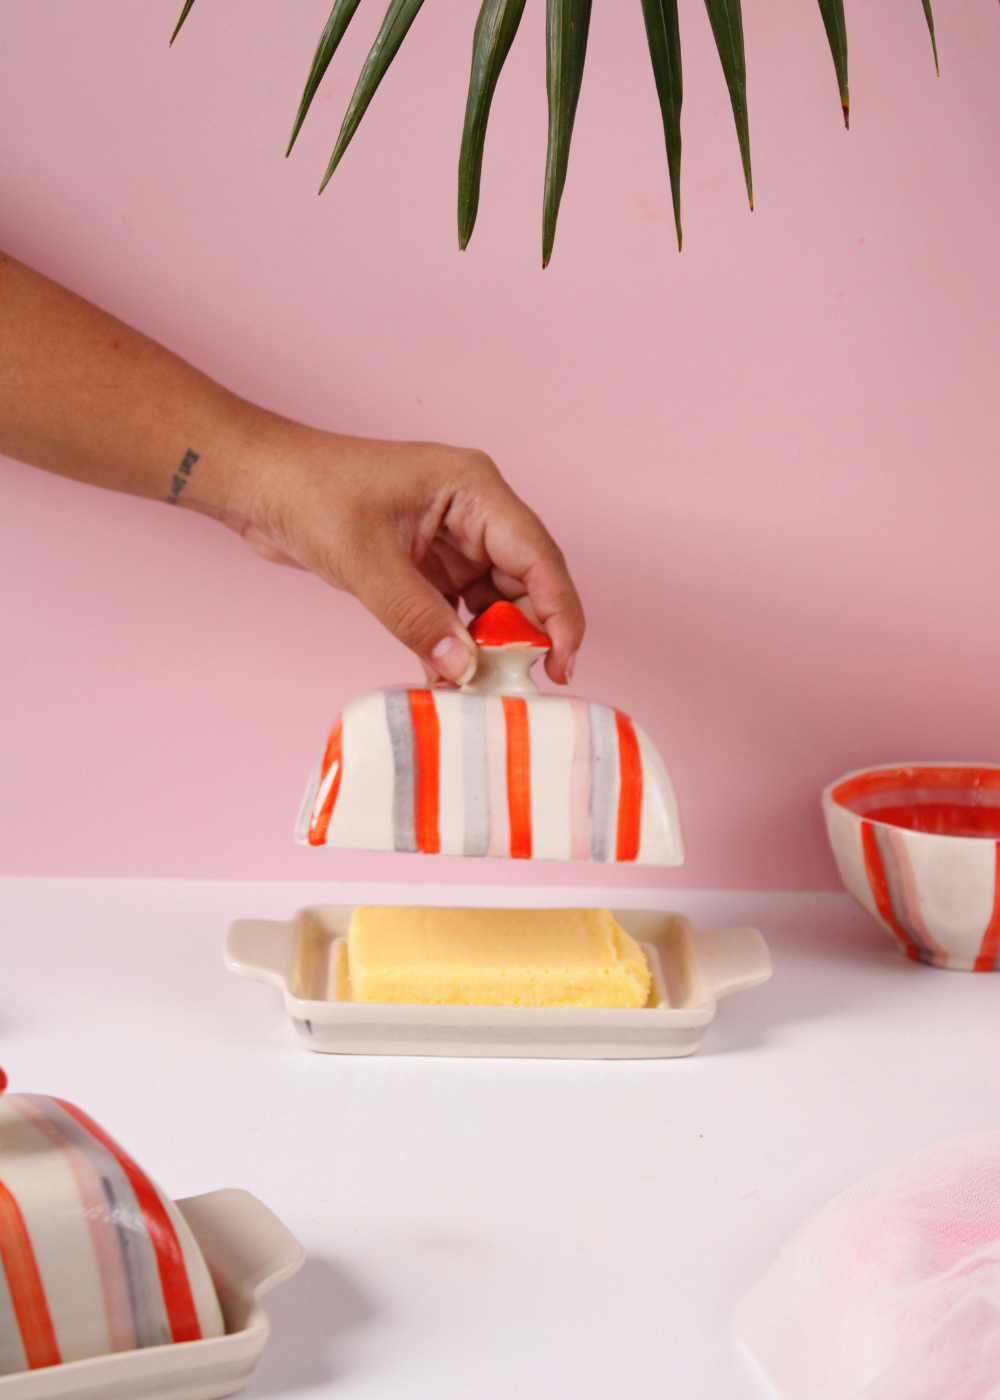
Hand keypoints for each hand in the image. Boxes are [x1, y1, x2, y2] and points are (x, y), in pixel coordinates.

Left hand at [223, 421, 584, 685]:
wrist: (259, 485)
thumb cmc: (308, 493)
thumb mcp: (365, 560)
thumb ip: (417, 617)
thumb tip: (464, 669)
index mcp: (473, 488)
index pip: (538, 555)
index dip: (558, 613)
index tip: (561, 665)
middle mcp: (474, 510)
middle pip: (526, 581)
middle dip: (525, 636)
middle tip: (515, 688)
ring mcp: (453, 537)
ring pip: (496, 601)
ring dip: (490, 645)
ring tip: (479, 689)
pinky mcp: (430, 562)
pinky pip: (462, 609)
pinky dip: (459, 642)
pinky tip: (449, 676)